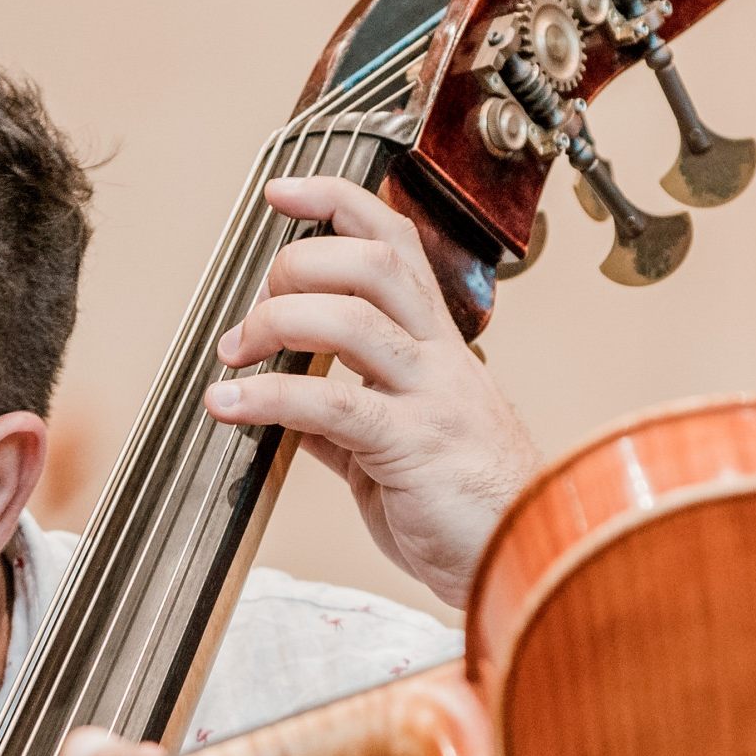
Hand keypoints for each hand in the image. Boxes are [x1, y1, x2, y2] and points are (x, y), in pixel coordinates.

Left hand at [204, 175, 542, 610]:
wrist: (527, 564)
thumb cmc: (466, 512)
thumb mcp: (397, 449)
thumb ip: (343, 420)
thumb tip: (283, 406)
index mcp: (439, 347)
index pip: (396, 243)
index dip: (339, 203)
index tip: (283, 191)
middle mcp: (440, 358)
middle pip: (373, 262)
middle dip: (298, 263)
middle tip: (250, 311)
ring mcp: (432, 398)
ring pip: (352, 319)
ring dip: (275, 323)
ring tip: (232, 355)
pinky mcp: (414, 447)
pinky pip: (333, 404)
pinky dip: (269, 396)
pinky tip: (229, 405)